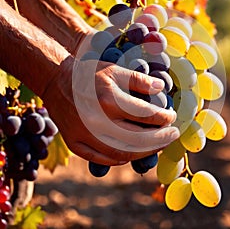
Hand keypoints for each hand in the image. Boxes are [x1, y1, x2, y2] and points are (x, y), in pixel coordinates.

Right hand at [42, 56, 178, 165]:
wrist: (56, 81)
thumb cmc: (88, 75)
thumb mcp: (115, 70)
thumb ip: (139, 80)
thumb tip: (161, 90)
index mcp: (110, 100)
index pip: (147, 116)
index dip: (164, 118)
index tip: (172, 117)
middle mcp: (98, 122)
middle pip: (139, 139)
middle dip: (161, 139)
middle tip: (173, 135)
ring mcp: (85, 136)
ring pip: (123, 154)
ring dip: (145, 151)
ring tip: (158, 144)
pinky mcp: (75, 144)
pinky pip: (103, 159)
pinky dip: (122, 159)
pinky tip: (133, 153)